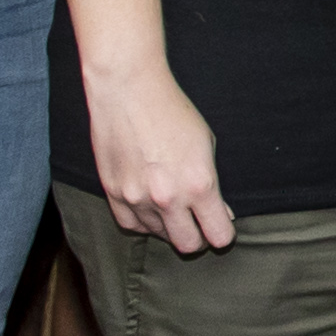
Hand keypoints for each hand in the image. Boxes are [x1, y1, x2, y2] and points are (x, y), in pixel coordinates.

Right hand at [83, 61, 233, 253]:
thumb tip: (220, 214)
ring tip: (171, 203)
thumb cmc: (173, 112)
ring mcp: (137, 198)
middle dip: (198, 237)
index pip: (218, 236)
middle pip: (188, 245)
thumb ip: (212, 186)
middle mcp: (168, 198)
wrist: (128, 90)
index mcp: (199, 185)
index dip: (223, 233)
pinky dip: (143, 221)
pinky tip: (150, 206)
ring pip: (159, 235)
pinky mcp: (113, 193)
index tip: (221, 225)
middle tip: (198, 222)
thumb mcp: (207, 145)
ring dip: (169, 225)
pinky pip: (131, 225)